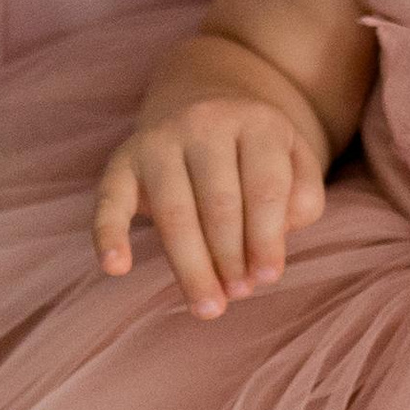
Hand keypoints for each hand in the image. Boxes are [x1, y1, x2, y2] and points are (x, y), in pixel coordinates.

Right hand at [92, 96, 324, 317]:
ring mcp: (159, 140)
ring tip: (207, 306)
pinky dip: (108, 234)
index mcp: (256, 123)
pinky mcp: (123, 160)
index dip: (268, 238)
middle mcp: (204, 123)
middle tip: (238, 295)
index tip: (269, 278)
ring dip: (190, 266)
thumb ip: (301, 198)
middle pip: (219, 203)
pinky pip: (110, 200)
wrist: (206, 102)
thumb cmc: (257, 153)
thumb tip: (276, 238)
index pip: (265, 188)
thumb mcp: (295, 161)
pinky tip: (117, 268)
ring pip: (173, 211)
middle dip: (230, 257)